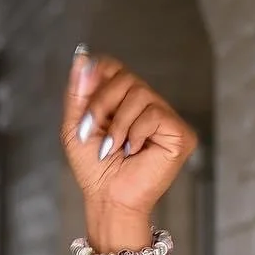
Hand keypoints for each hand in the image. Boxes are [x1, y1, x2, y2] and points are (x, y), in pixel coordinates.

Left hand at [60, 48, 197, 224]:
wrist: (107, 199)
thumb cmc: (94, 169)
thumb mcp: (75, 127)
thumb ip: (78, 92)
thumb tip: (82, 56)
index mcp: (123, 101)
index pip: (115, 67)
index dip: (99, 77)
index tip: (85, 102)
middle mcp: (147, 103)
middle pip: (125, 77)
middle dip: (101, 105)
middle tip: (91, 132)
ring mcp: (164, 117)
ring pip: (140, 93)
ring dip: (117, 124)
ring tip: (113, 148)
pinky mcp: (179, 132)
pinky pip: (155, 114)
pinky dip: (136, 133)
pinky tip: (133, 151)